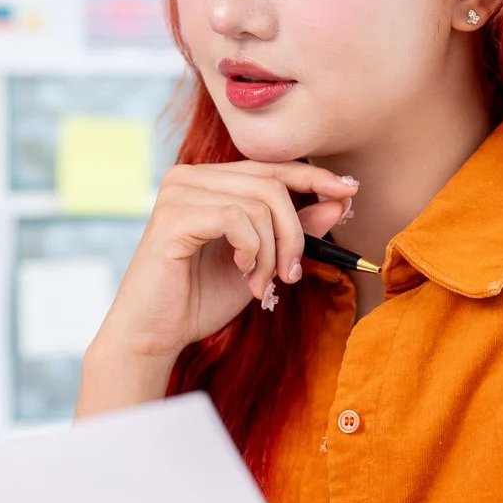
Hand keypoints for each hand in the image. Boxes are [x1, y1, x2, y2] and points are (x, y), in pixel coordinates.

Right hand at [80, 162, 356, 393]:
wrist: (155, 335)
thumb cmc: (199, 299)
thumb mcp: (261, 261)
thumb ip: (294, 230)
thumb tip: (340, 201)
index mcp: (207, 182)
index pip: (270, 167)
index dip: (313, 177)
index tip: (348, 191)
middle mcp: (188, 177)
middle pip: (270, 183)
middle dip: (293, 232)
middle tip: (290, 274)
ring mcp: (177, 193)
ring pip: (258, 203)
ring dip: (272, 251)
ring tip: (261, 284)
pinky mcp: (172, 216)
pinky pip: (235, 218)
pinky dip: (251, 249)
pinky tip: (242, 272)